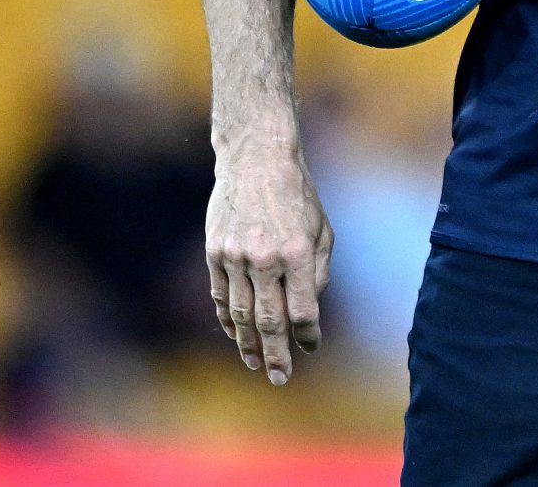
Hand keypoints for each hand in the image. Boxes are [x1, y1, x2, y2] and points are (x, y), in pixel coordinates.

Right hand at [205, 147, 331, 383]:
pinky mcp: (215, 252)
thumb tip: (308, 313)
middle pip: (270, 321)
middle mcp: (265, 258)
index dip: (307, 336)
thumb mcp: (322, 229)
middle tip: (280, 378)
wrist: (255, 159)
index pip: (303, 310)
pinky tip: (235, 336)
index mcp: (298, 252)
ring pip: (240, 314)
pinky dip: (227, 320)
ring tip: (257, 364)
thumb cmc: (297, 196)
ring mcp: (235, 256)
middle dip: (277, 355)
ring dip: (249, 344)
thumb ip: (317, 272)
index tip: (310, 348)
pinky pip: (220, 296)